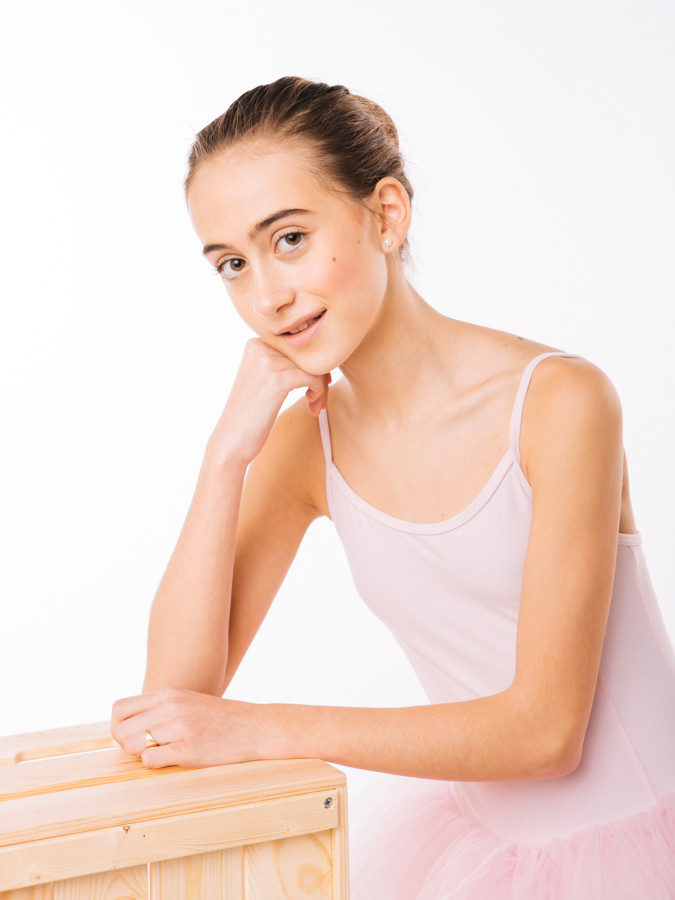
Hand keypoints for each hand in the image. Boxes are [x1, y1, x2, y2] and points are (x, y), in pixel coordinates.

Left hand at [111, 687, 273, 768]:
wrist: (255, 727)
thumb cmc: (220, 719)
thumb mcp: (188, 702)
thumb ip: (160, 709)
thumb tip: (126, 728)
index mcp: (168, 693)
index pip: (119, 708)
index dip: (117, 727)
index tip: (131, 738)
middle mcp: (170, 706)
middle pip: (121, 730)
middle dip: (125, 745)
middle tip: (144, 750)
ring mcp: (179, 726)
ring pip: (133, 746)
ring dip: (142, 755)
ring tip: (163, 753)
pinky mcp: (189, 748)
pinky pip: (150, 760)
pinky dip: (156, 764)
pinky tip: (174, 759)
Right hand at [212, 338, 330, 464]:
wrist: (231, 440)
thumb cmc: (250, 414)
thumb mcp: (262, 379)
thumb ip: (282, 363)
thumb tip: (318, 356)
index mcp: (256, 343)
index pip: (298, 346)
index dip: (312, 366)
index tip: (315, 387)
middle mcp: (260, 347)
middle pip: (307, 355)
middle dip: (320, 377)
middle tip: (318, 400)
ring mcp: (267, 362)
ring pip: (313, 367)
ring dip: (321, 388)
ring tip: (315, 406)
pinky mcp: (277, 380)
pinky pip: (313, 378)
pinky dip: (319, 393)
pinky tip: (312, 407)